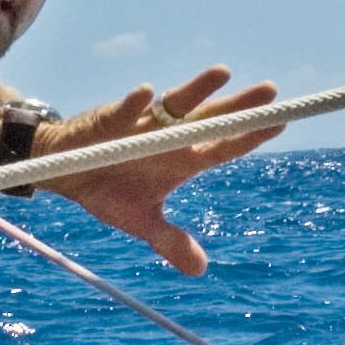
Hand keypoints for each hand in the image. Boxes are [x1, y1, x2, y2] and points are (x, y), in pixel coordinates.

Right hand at [34, 66, 279, 274]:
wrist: (63, 171)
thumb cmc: (108, 190)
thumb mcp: (140, 221)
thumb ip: (170, 241)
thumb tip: (200, 271)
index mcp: (181, 160)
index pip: (222, 147)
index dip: (250, 137)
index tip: (281, 124)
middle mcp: (168, 136)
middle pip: (210, 118)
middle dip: (238, 105)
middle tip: (271, 90)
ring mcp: (141, 124)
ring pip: (175, 103)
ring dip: (197, 89)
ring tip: (222, 73)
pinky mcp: (109, 119)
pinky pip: (124, 110)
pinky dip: (134, 104)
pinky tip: (145, 93)